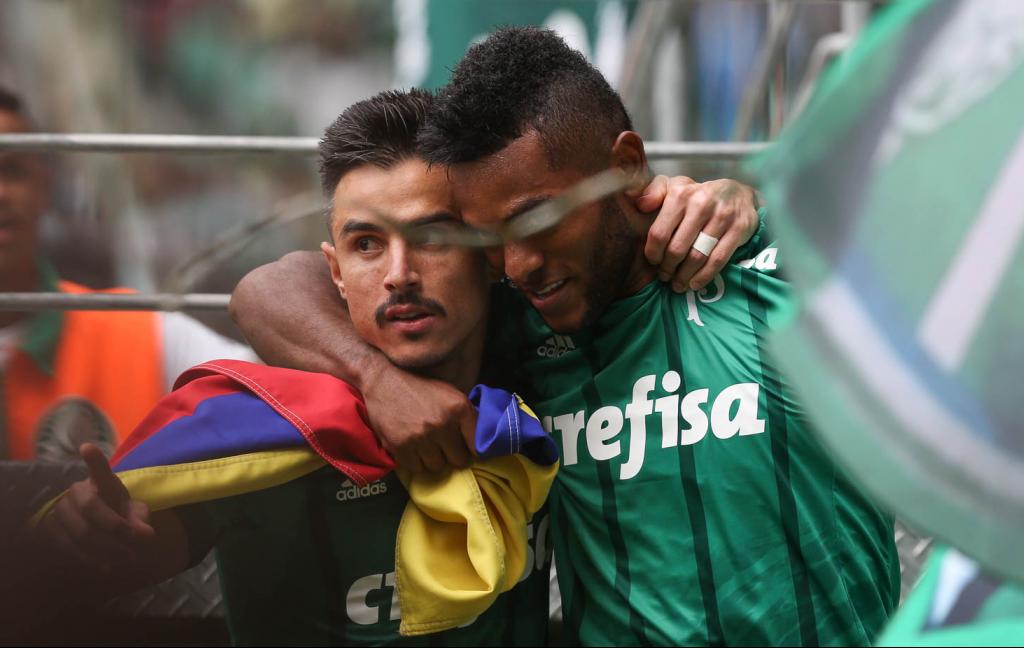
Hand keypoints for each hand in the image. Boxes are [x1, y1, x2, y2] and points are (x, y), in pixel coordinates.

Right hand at [38, 443, 154, 571]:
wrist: (98, 528)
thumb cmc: (120, 515)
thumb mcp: (135, 515)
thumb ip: (141, 520)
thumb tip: (145, 533)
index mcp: (103, 483)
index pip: (100, 470)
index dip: (93, 460)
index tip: (87, 448)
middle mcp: (78, 491)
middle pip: (91, 507)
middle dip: (115, 527)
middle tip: (134, 544)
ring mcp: (60, 509)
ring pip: (80, 531)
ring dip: (105, 549)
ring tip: (125, 560)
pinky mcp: (48, 530)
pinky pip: (67, 547)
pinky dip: (89, 559)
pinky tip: (104, 566)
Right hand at [361, 368, 476, 472]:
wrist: (384, 380)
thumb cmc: (420, 388)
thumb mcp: (451, 394)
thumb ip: (466, 417)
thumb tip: (482, 442)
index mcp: (459, 408)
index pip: (477, 446)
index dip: (471, 449)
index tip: (465, 448)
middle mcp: (442, 423)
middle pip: (458, 460)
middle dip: (452, 455)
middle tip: (444, 447)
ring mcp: (421, 436)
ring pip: (437, 466)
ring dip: (433, 459)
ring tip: (426, 445)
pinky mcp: (400, 446)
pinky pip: (416, 468)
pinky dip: (415, 461)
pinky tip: (412, 447)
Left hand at [634, 176, 758, 291]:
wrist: (738, 193)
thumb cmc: (697, 196)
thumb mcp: (674, 187)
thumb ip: (654, 192)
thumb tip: (639, 205)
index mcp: (680, 194)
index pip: (659, 233)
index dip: (653, 253)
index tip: (653, 262)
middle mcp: (701, 203)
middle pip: (677, 248)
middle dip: (668, 268)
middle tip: (665, 276)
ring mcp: (722, 216)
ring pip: (697, 256)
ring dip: (684, 276)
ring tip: (678, 284)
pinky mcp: (739, 229)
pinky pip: (718, 260)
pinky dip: (704, 276)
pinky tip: (695, 284)